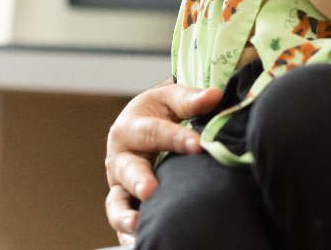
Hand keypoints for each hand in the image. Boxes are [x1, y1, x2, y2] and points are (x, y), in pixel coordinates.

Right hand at [104, 80, 220, 241]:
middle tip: (151, 190)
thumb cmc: (163, 112)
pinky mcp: (126, 204)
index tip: (198, 145)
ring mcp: (120, 184)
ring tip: (137, 224)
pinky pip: (122, 223)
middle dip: (139, 180)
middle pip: (127, 169)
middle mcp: (120, 157)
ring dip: (125, 214)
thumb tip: (214, 95)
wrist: (150, 125)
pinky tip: (141, 243)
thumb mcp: (173, 99)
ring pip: (117, 201)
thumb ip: (191, 99)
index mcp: (131, 126)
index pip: (153, 131)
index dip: (175, 138)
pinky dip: (127, 236)